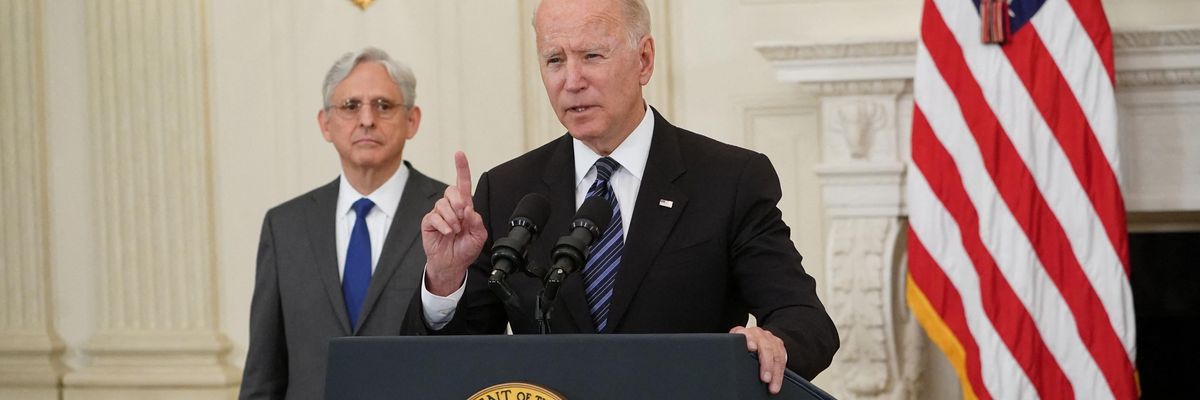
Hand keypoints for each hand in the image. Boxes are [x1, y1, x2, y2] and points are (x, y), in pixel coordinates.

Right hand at [422, 151, 487, 295]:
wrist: (453, 264)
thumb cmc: (465, 248)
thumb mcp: (479, 236)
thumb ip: (477, 222)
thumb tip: (469, 209)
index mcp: (464, 207)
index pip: (463, 184)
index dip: (461, 168)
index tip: (459, 154)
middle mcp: (451, 207)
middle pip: (452, 191)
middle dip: (459, 202)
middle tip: (462, 218)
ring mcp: (438, 214)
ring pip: (443, 204)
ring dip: (452, 218)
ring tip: (455, 230)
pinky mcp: (429, 222)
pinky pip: (434, 216)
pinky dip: (443, 225)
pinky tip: (448, 233)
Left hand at [731, 326, 787, 394]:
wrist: (754, 334)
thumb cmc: (741, 342)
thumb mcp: (733, 342)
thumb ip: (733, 348)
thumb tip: (726, 363)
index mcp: (745, 332)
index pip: (747, 334)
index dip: (750, 340)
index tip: (751, 348)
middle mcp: (759, 334)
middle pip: (766, 347)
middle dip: (766, 364)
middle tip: (765, 378)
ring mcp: (770, 339)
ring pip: (776, 355)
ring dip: (775, 372)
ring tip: (772, 386)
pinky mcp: (779, 345)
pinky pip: (782, 359)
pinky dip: (780, 372)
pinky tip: (777, 381)